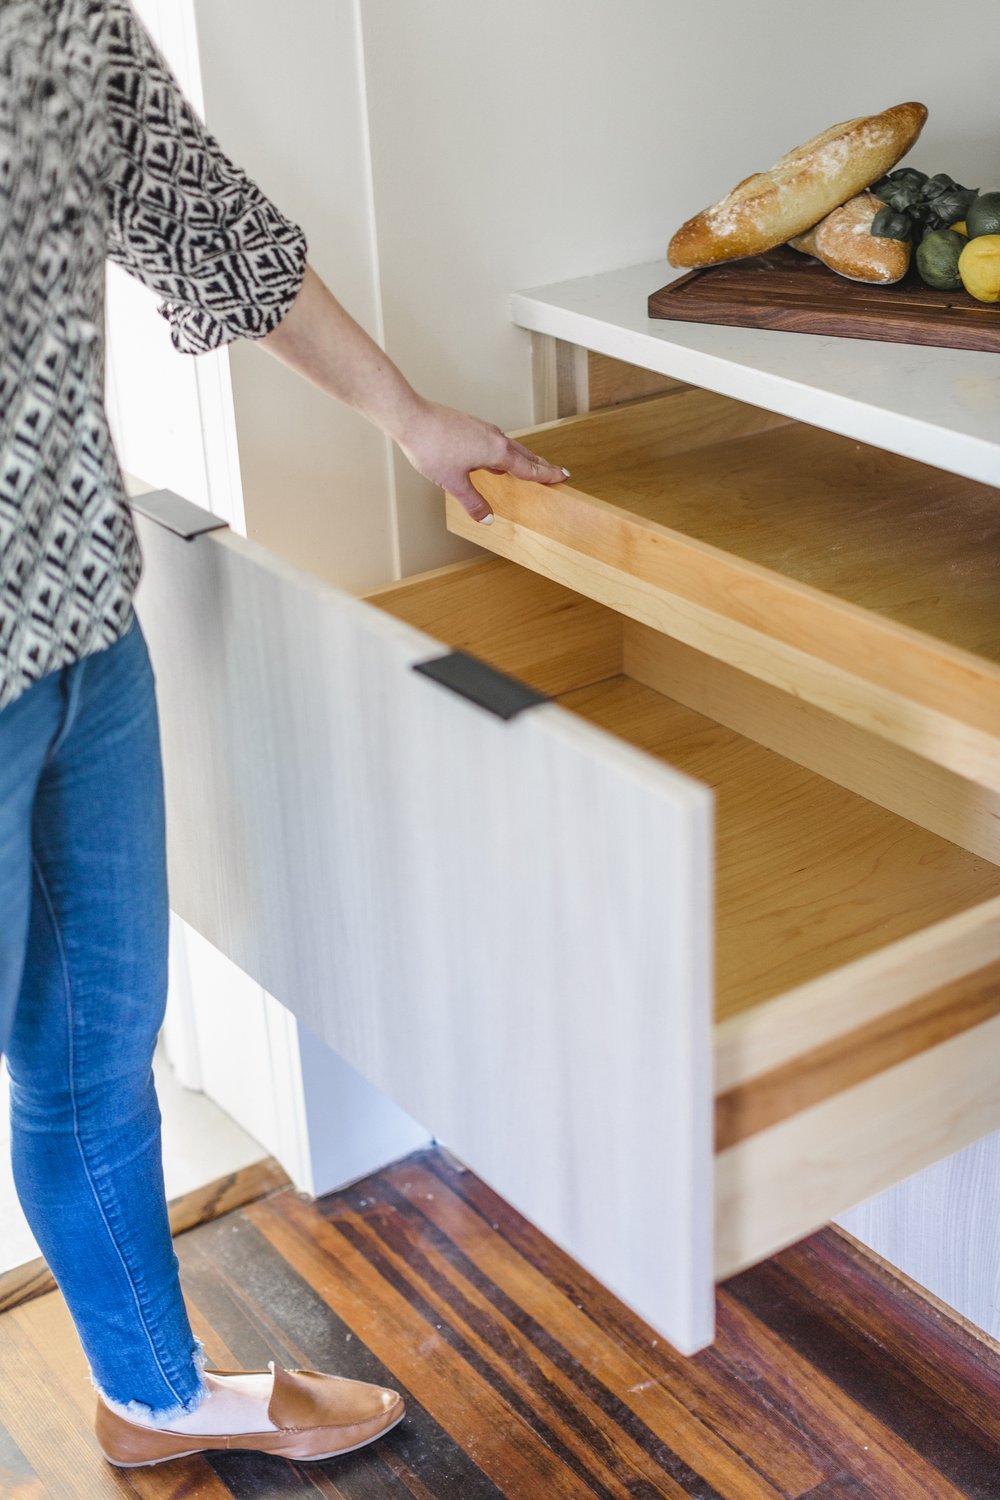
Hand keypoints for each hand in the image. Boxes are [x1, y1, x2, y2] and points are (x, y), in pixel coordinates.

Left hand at [394, 397, 567, 523]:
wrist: (412, 418)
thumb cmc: (432, 447)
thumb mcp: (453, 482)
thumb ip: (473, 502)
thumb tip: (488, 518)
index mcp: (496, 452)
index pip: (528, 468)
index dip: (546, 475)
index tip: (562, 476)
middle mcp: (495, 437)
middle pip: (525, 455)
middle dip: (541, 465)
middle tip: (557, 472)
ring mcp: (484, 429)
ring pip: (511, 446)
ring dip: (524, 458)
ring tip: (531, 466)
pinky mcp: (472, 426)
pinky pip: (497, 441)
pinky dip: (506, 452)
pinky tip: (497, 459)